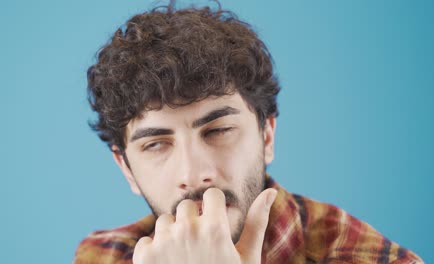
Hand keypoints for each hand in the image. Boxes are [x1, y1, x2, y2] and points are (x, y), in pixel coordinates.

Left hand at [133, 187, 277, 263]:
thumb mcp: (247, 257)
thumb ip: (257, 222)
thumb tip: (271, 190)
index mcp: (215, 228)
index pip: (211, 194)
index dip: (215, 208)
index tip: (216, 222)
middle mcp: (188, 230)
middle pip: (187, 205)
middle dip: (193, 219)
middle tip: (200, 244)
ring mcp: (164, 243)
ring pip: (165, 220)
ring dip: (172, 233)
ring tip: (184, 257)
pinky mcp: (145, 257)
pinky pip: (146, 240)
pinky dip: (154, 250)